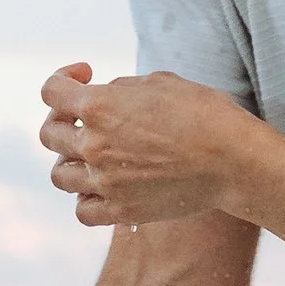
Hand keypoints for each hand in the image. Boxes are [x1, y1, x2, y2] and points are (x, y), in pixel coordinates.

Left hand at [39, 64, 261, 227]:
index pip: (51, 91)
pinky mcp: (122, 210)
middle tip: (86, 116)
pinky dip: (86, 199)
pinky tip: (101, 187)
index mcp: (99, 106)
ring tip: (91, 155)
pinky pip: (83, 211)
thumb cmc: (205, 114)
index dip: (64, 77)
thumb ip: (122, 88)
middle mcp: (94, 145)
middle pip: (50, 134)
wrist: (234, 161)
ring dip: (70, 161)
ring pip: (59, 176)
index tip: (86, 75)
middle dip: (64, 119)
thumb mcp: (160, 82)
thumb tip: (105, 96)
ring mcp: (105, 182)